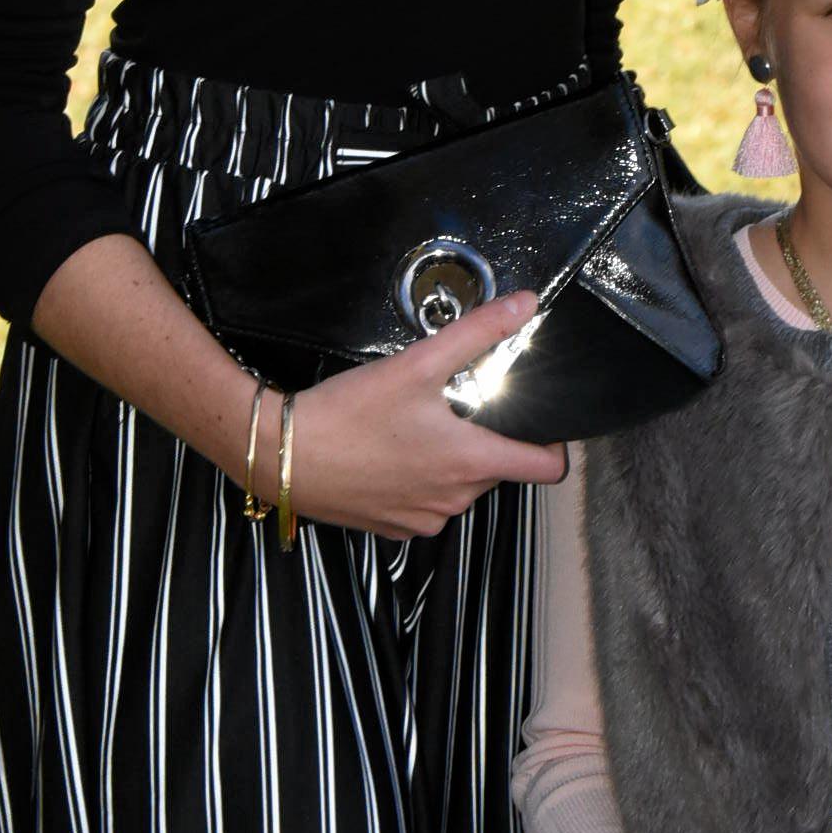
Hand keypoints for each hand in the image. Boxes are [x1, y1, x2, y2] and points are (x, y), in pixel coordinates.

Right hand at [279, 293, 569, 540]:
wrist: (280, 456)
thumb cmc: (349, 412)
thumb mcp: (417, 364)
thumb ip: (477, 333)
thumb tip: (525, 304)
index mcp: (470, 463)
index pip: (546, 469)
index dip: (551, 444)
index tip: (536, 421)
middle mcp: (455, 500)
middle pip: (498, 470)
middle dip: (485, 439)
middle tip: (454, 406)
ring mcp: (424, 518)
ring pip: (461, 487)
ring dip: (451, 460)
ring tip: (415, 427)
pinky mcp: (395, 528)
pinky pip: (427, 504)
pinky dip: (420, 481)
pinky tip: (390, 454)